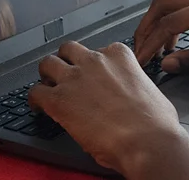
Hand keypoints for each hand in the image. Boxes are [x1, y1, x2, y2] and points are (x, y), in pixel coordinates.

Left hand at [28, 41, 188, 177]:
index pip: (98, 50)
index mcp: (119, 54)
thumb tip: (133, 95)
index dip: (92, 65)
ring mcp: (75, 78)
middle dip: (64, 62)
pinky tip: (38, 109)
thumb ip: (133, 83)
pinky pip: (35, 92)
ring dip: (46, 76)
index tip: (91, 76)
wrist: (147, 139)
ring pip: (47, 63)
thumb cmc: (154, 120)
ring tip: (48, 90)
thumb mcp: (148, 88)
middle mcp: (95, 60)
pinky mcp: (59, 100)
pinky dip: (34, 100)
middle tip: (64, 77)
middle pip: (68, 49)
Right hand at [133, 0, 188, 73]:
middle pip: (165, 2)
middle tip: (138, 52)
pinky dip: (174, 14)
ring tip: (154, 47)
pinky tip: (176, 36)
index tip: (139, 63)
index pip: (170, 21)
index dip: (149, 43)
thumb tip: (167, 64)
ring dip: (160, 18)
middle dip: (147, 26)